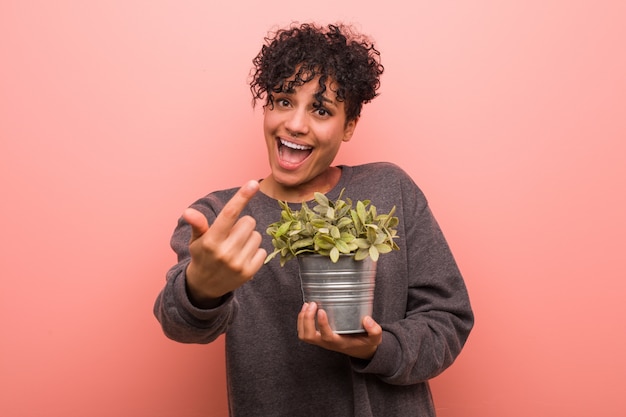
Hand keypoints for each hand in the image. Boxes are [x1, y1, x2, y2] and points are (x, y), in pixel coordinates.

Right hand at [184, 180, 266, 306]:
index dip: (242, 197)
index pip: (229, 214)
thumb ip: (198, 224)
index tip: (253, 183)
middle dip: (242, 225)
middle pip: (249, 222)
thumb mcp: (196, 240)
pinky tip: (242, 258)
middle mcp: (225, 252)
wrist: (205, 287)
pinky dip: (254, 251)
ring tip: (236, 247)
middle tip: (231, 236)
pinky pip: (262, 250)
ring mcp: (238, 263)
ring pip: (257, 236)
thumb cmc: (203, 256)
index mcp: (211, 240)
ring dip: (249, 238)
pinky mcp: (249, 272)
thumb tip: (188, 212)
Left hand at [297, 302, 382, 359]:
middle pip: (309, 336)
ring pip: (304, 335)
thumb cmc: (366, 342)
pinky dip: (301, 321)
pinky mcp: (318, 337)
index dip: (322, 324)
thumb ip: (374, 330)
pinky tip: (307, 309)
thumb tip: (367, 319)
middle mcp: (327, 343)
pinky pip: (304, 332)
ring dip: (302, 320)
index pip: (326, 336)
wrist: (361, 351)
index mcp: (339, 343)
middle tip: (312, 304)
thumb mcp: (375, 339)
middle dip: (307, 319)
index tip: (321, 310)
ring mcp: (321, 341)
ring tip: (307, 304)